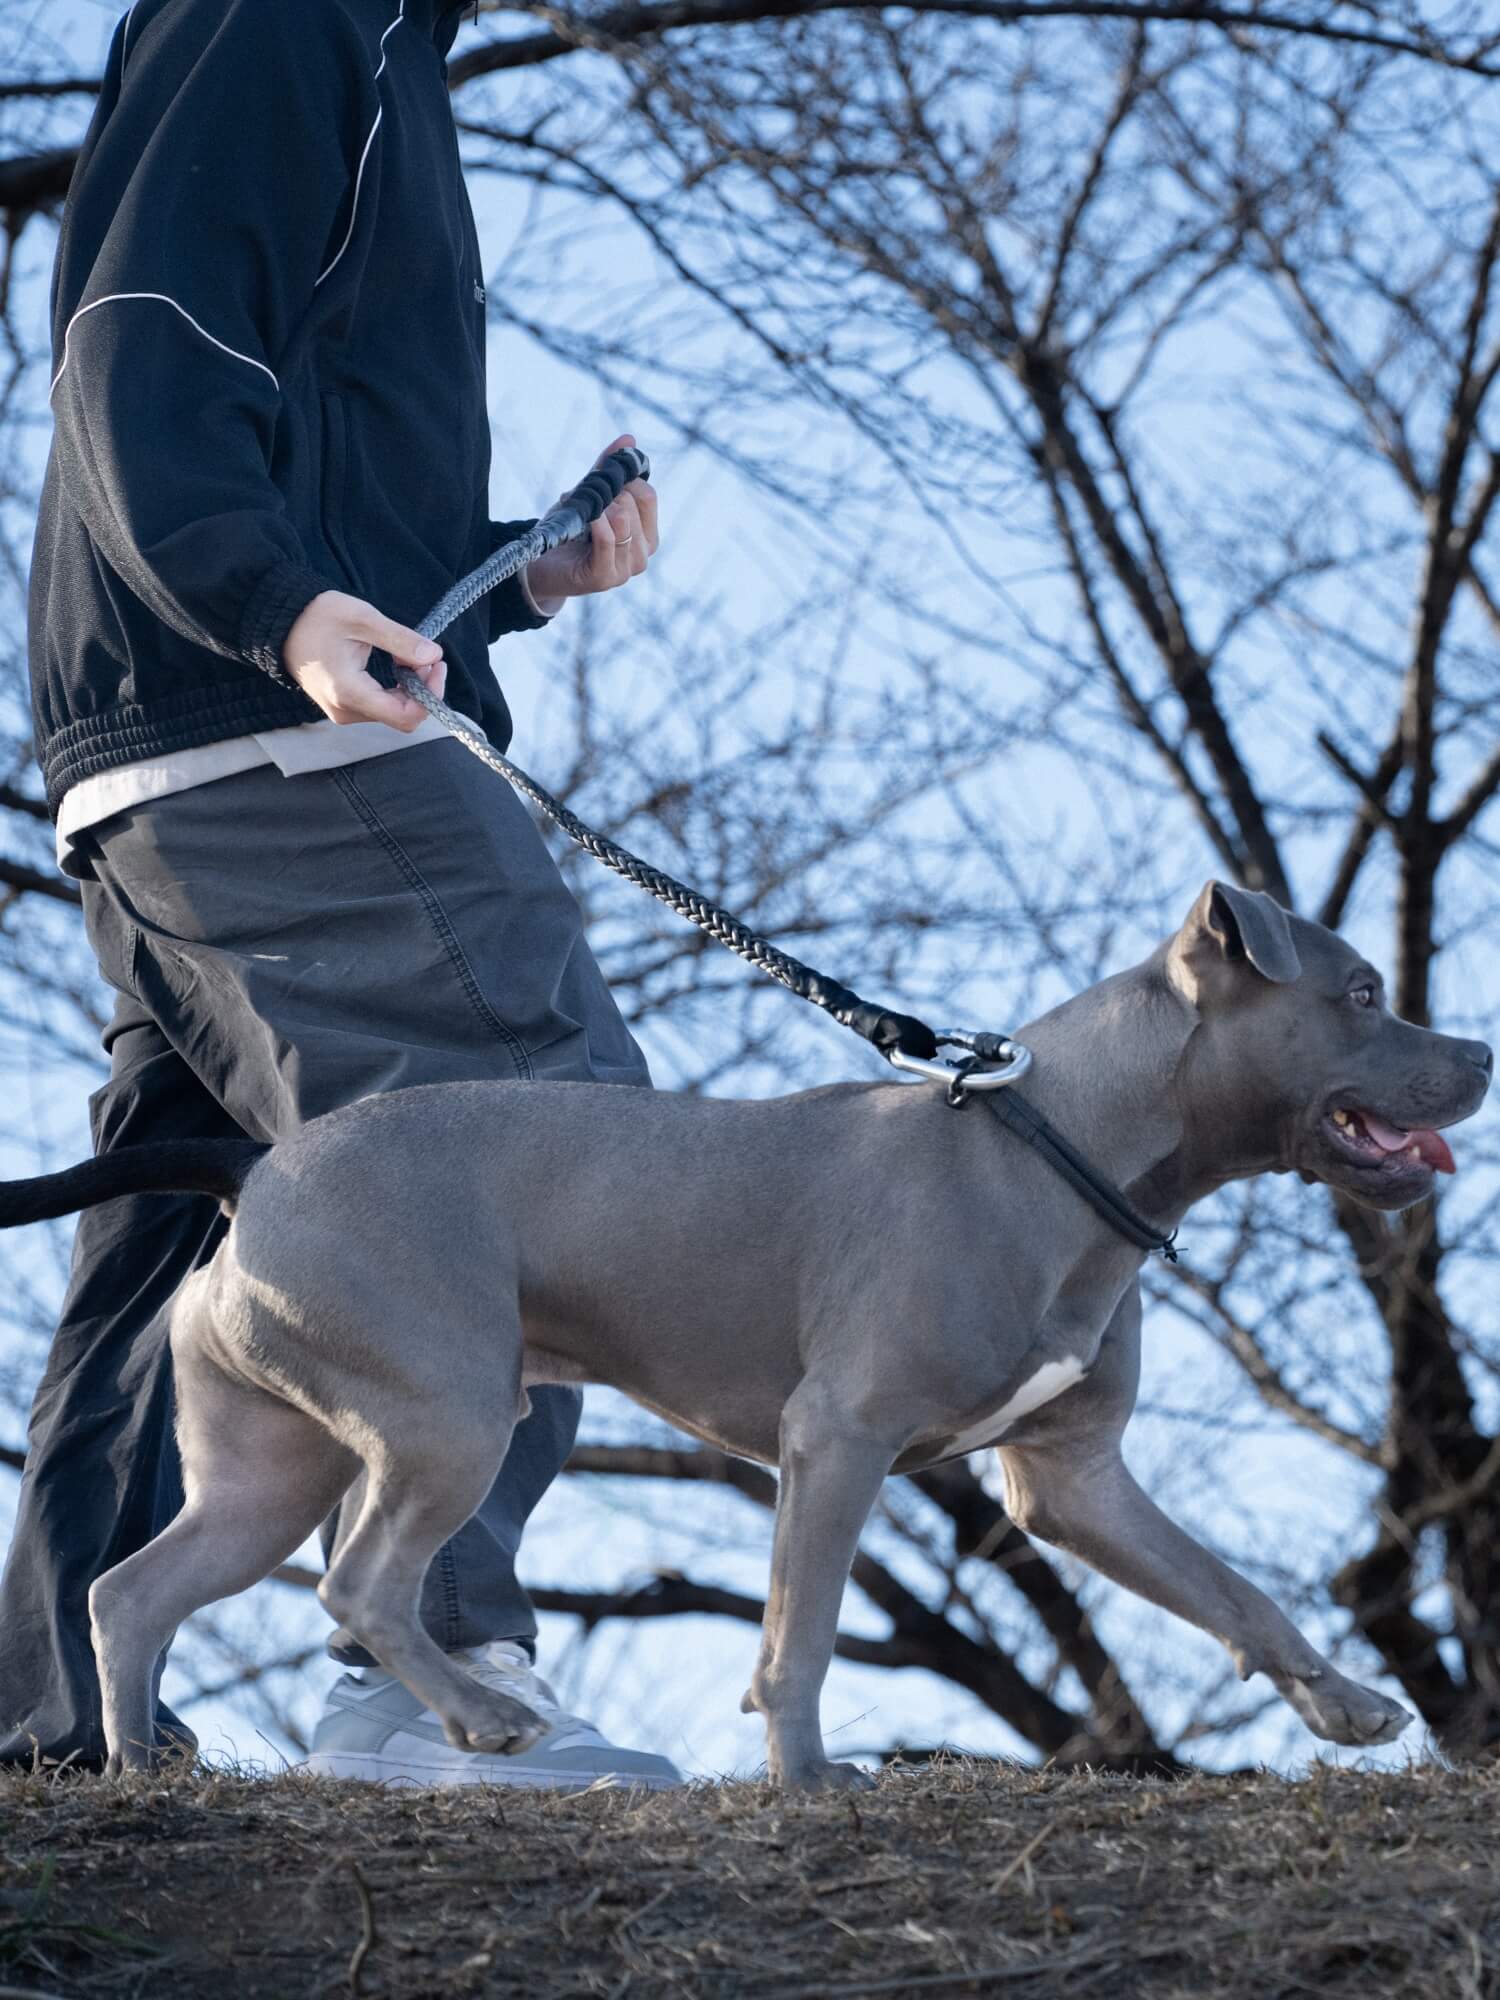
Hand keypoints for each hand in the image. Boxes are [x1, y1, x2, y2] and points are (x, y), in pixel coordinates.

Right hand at [282, 590, 445, 728]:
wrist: (283, 622)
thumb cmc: (317, 617)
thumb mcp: (362, 619)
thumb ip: (401, 640)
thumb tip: (434, 655)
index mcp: (349, 692)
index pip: (405, 716)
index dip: (430, 695)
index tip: (436, 665)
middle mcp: (346, 711)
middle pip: (403, 716)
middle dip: (423, 688)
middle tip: (426, 656)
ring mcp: (343, 712)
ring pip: (394, 712)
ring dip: (411, 687)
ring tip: (407, 656)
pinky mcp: (344, 707)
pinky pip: (381, 707)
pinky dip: (397, 689)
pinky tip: (396, 665)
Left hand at [524, 433, 658, 612]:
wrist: (540, 564)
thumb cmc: (569, 532)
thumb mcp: (589, 495)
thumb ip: (607, 470)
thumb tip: (628, 439)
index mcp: (645, 535)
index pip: (648, 496)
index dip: (626, 481)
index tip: (604, 483)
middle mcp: (642, 554)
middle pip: (635, 504)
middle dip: (608, 494)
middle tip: (588, 503)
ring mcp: (625, 569)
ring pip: (624, 520)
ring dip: (597, 508)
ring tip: (581, 515)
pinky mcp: (605, 578)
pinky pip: (608, 538)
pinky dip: (595, 522)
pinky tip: (585, 518)